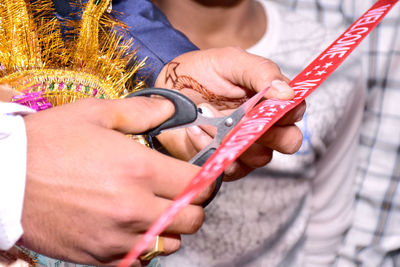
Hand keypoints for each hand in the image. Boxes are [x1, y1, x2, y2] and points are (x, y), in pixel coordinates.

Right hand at [21, 98, 212, 265]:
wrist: (3, 179)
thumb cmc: (47, 143)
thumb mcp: (94, 114)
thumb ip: (140, 112)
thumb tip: (169, 110)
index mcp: (138, 169)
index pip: (197, 184)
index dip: (207, 179)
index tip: (202, 175)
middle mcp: (134, 208)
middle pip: (192, 219)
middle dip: (194, 205)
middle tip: (180, 192)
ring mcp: (117, 237)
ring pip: (171, 242)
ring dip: (172, 227)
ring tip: (155, 209)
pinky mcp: (99, 256)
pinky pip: (141, 259)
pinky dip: (146, 245)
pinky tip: (132, 227)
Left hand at [154, 47, 304, 179]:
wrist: (169, 89)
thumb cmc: (201, 73)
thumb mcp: (231, 62)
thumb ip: (261, 72)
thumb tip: (288, 92)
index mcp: (270, 101)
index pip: (295, 111)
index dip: (289, 110)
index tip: (269, 103)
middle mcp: (263, 126)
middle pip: (289, 141)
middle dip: (269, 132)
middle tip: (242, 117)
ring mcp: (245, 147)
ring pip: (260, 156)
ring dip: (233, 136)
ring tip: (206, 114)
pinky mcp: (225, 162)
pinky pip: (231, 166)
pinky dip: (211, 147)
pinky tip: (196, 129)